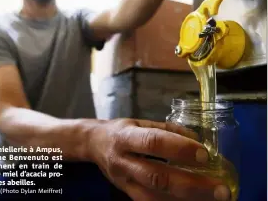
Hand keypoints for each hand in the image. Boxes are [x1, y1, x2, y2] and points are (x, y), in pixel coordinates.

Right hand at [88, 119, 230, 200]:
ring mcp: (124, 182)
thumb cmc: (120, 130)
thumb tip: (196, 138)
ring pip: (155, 197)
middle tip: (221, 188)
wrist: (93, 144)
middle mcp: (124, 162)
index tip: (204, 154)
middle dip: (192, 185)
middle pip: (157, 177)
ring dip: (187, 200)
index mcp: (126, 137)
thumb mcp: (139, 122)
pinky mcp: (127, 194)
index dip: (179, 148)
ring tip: (214, 200)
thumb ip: (166, 129)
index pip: (153, 142)